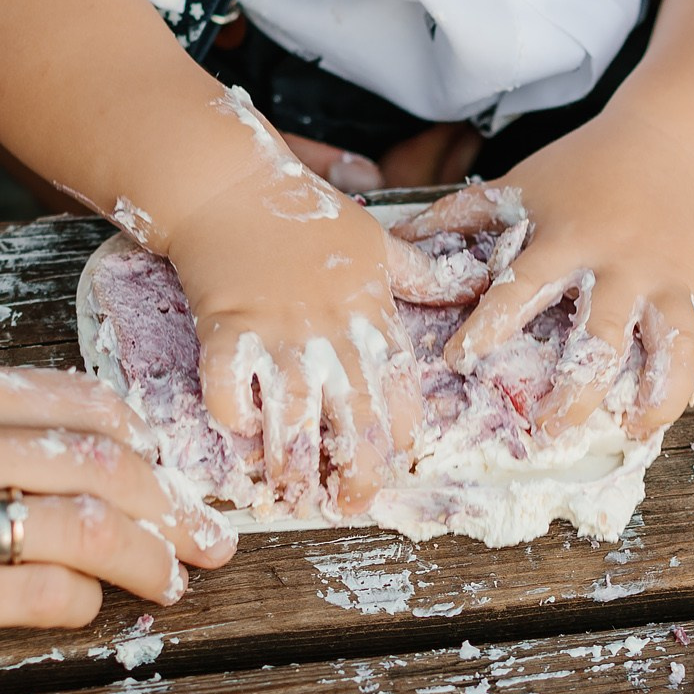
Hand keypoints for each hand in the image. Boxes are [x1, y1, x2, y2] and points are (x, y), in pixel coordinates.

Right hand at [0, 359, 235, 671]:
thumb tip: (57, 450)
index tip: (178, 479)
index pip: (79, 405)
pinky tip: (85, 610)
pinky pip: (33, 592)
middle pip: (104, 464)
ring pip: (84, 527)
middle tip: (211, 541)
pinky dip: (79, 600)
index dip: (148, 448)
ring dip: (147, 559)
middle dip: (175, 507)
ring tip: (171, 584)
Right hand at [160, 104, 420, 515]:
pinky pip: (230, 394)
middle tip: (346, 505)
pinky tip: (239, 434)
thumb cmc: (307, 216)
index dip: (400, 444)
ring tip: (289, 498)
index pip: (402, 399)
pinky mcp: (227, 334)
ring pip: (294, 422)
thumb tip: (465, 283)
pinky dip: (234, 421)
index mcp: (373, 320)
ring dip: (291, 468)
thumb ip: (419, 274)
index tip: (391, 467)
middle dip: (355, 477)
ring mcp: (279, 338)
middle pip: (354, 425)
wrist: (231, 188)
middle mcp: (332, 337)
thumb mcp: (378, 241)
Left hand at [445, 111, 693, 438]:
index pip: (524, 287)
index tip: (459, 362)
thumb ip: (461, 217)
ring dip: (652, 395)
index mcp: (568, 238)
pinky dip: (686, 381)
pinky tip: (662, 410)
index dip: (490, 327)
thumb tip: (391, 242)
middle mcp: (621, 264)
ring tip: (630, 431)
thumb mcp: (520, 184)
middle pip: (602, 336)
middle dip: (576, 392)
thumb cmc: (581, 171)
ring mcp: (668, 279)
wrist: (672, 144)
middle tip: (547, 432)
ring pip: (670, 345)